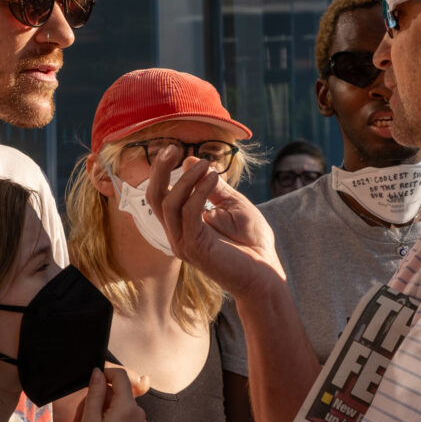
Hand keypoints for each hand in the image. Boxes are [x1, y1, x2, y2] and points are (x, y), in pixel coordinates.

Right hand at [76, 367, 146, 421]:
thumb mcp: (90, 421)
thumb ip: (94, 393)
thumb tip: (98, 372)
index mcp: (127, 407)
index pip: (120, 375)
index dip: (105, 373)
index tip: (91, 382)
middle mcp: (138, 412)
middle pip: (115, 394)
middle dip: (95, 402)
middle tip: (78, 419)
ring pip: (117, 407)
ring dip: (98, 414)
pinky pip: (123, 419)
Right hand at [146, 147, 283, 299]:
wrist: (266, 273)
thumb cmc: (252, 241)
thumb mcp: (233, 204)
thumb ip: (212, 187)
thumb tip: (190, 161)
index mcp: (182, 223)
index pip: (160, 195)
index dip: (162, 171)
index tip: (175, 149)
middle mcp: (177, 233)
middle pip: (154, 198)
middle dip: (158, 170)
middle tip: (172, 148)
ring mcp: (183, 242)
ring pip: (168, 205)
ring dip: (187, 179)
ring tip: (207, 165)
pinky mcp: (195, 248)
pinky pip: (189, 214)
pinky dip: (200, 192)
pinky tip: (215, 179)